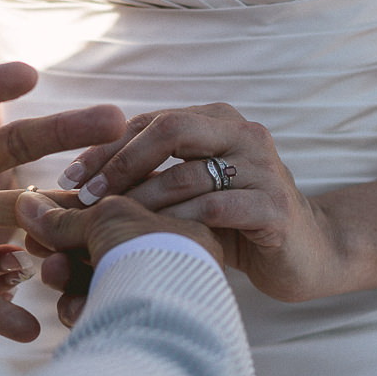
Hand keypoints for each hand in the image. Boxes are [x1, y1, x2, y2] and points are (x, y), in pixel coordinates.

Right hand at [17, 191, 223, 326]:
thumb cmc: (152, 252)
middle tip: (37, 244)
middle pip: (106, 248)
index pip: (123, 213)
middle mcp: (175, 261)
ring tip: (54, 273)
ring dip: (68, 275)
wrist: (167, 318)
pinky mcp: (140, 329)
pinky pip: (103, 311)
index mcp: (183, 224)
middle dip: (67, 247)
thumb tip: (24, 203)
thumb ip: (65, 216)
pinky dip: (83, 308)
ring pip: (100, 281)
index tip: (46, 215)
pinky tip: (76, 309)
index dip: (81, 212)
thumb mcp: (107, 217)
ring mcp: (158, 297)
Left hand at [55, 104, 340, 301]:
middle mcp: (243, 134)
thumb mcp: (190, 193)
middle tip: (88, 198)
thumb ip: (151, 177)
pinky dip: (181, 225)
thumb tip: (79, 183)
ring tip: (113, 227)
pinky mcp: (275, 207)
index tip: (69, 178)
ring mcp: (263, 168)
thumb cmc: (235, 224)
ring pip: (189, 173)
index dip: (106, 148)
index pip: (151, 121)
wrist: (306, 254)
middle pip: (170, 129)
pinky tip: (157, 243)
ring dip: (144, 202)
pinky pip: (218, 209)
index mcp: (217, 121)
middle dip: (121, 163)